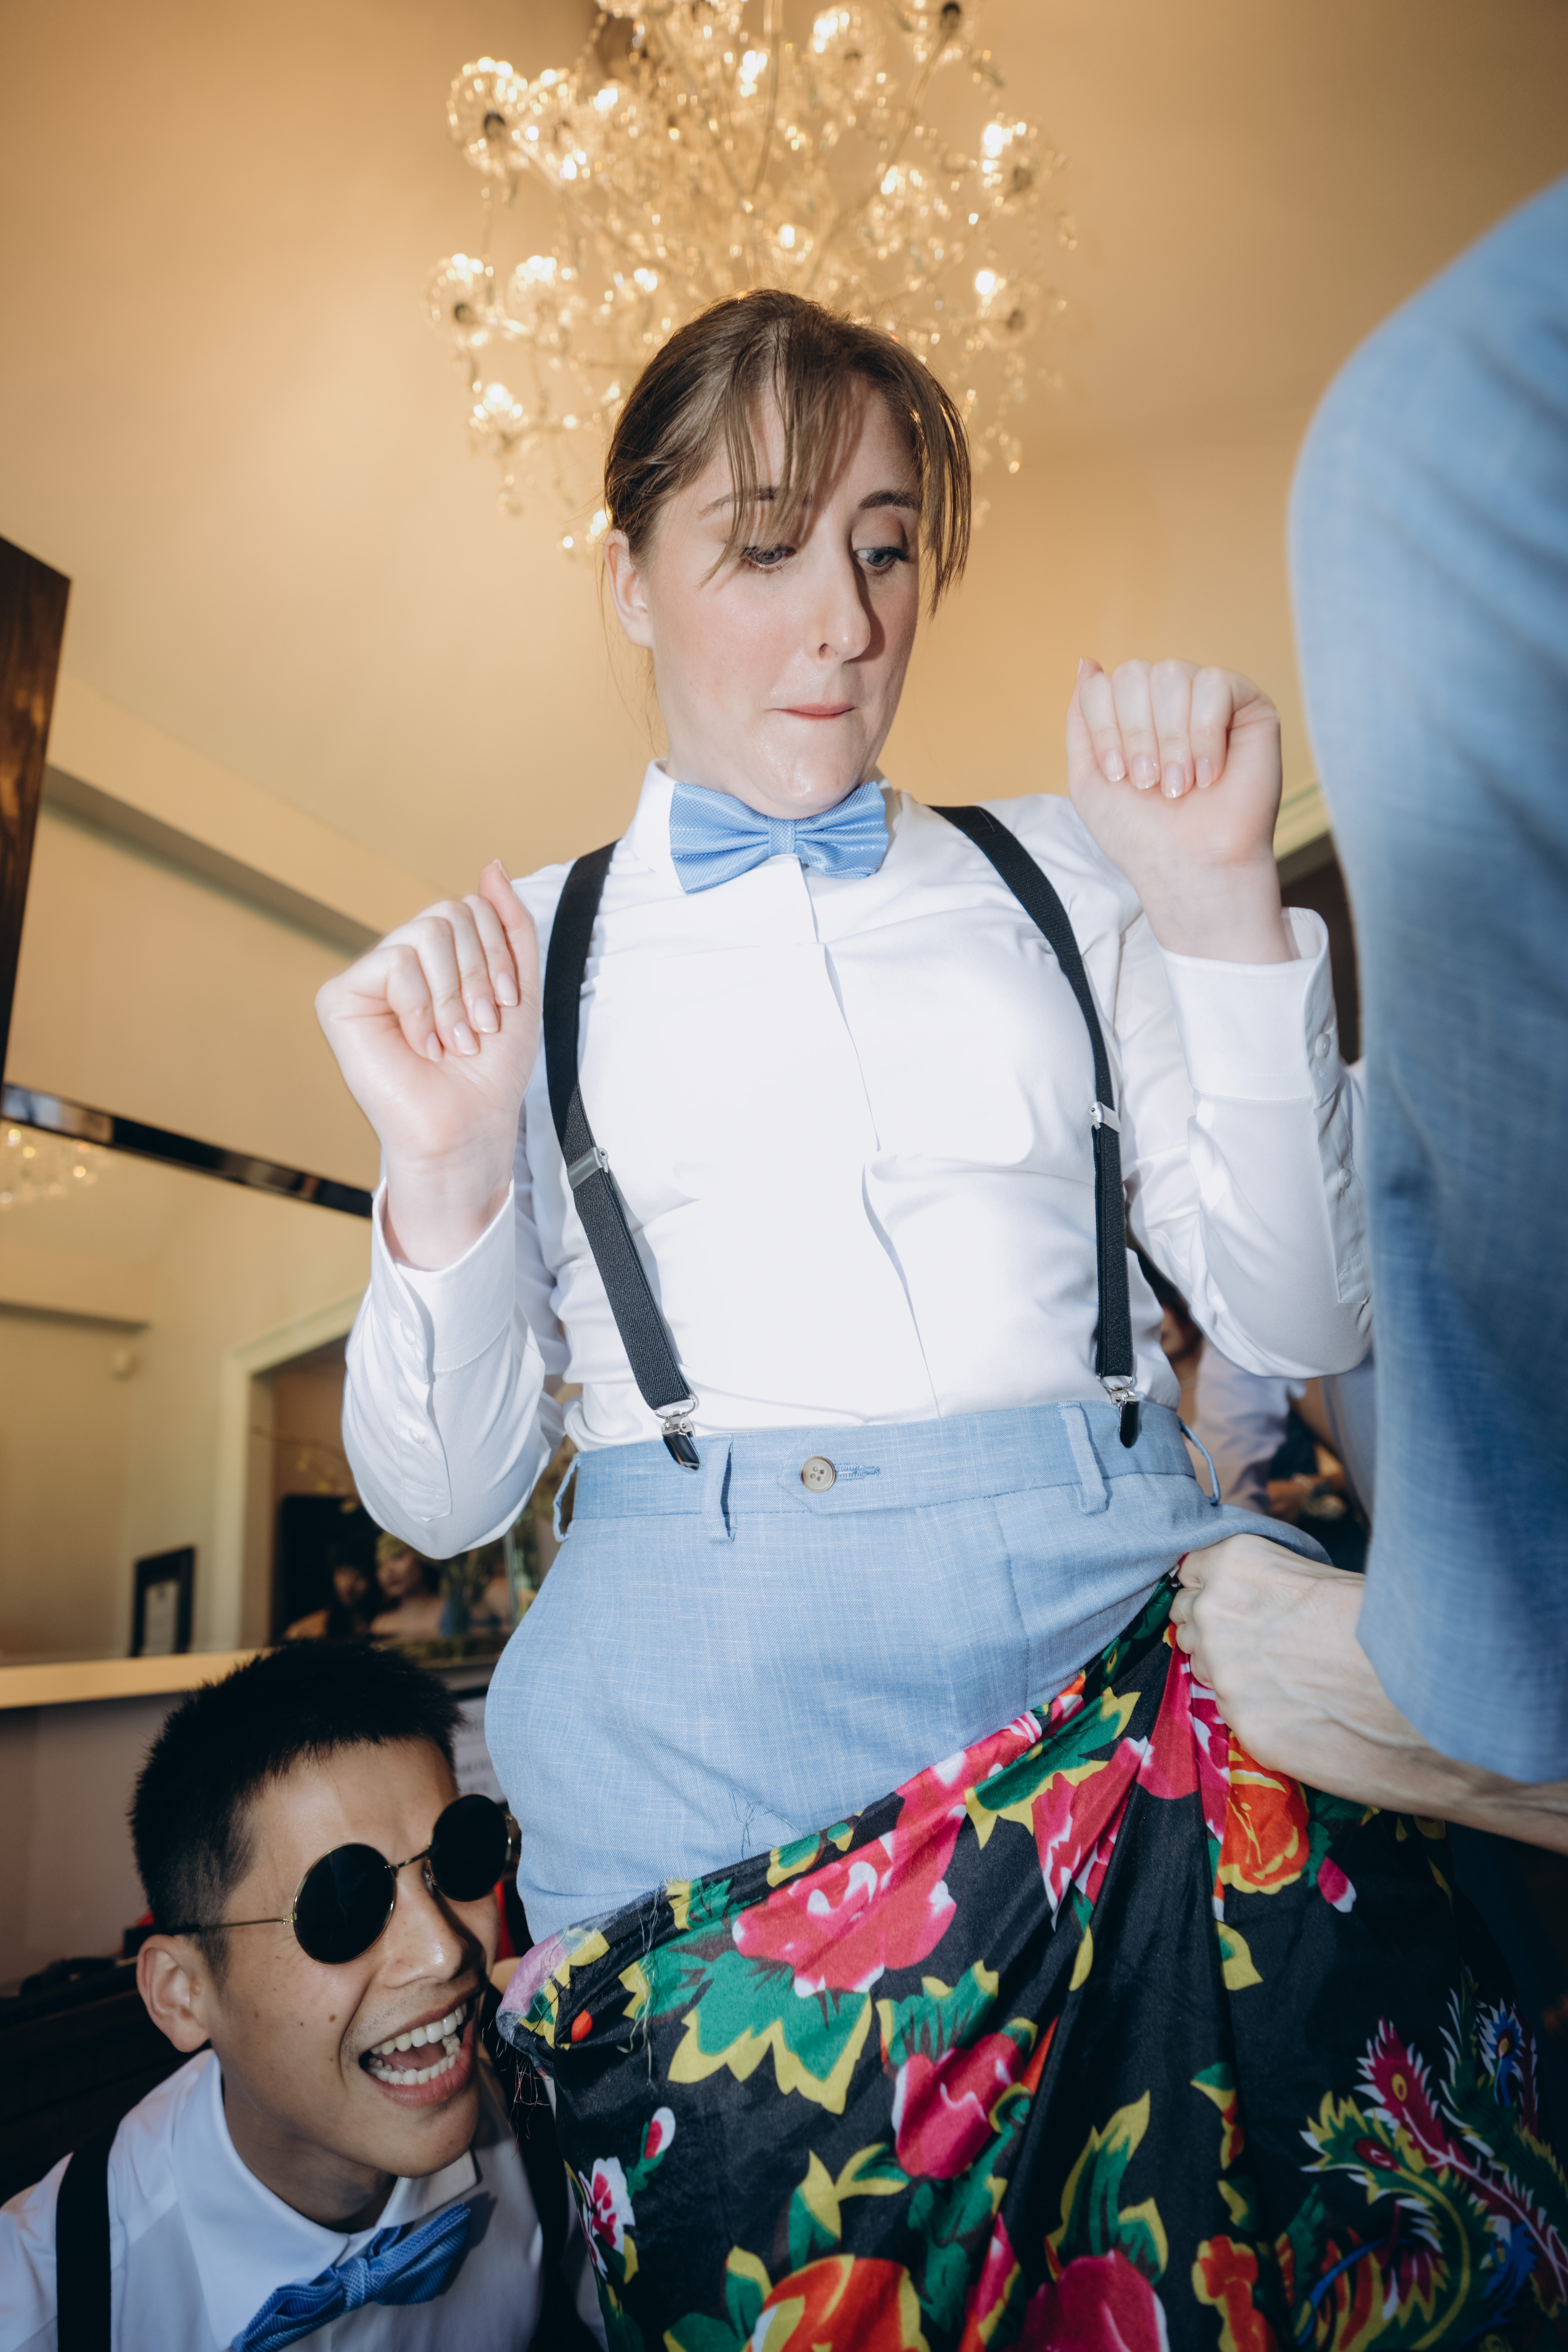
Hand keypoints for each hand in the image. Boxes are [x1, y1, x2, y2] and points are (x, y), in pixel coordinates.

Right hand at [316, 863, 539, 1267]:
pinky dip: (420, 1008)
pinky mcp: (340, 999)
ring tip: (454, 1042)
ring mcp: (368, 978)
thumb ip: (509, 925)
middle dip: (478, 975)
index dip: (497, 955)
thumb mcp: (517, 987)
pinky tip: (422, 1046)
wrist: (468, 1126)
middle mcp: (400, 959)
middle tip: (479, 1029)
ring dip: (454, 997)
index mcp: (439, 956)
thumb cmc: (490, 1070)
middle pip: (448, 913)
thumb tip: (491, 865)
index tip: (503, 1007)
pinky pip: (393, 963)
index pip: (470, 908)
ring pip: (424, 934)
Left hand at [1066, 658, 1292, 962]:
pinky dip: (1204, 733)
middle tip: (1150, 783)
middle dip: (1135, 734)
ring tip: (1179, 785)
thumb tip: (1086, 661)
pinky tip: (1209, 772)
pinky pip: (1215, 683)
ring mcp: (1209, 702)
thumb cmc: (1140, 833)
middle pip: (1136, 672)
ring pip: (1173, 674)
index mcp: (1133, 715)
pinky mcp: (1250, 706)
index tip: (1118, 776)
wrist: (1187, 864)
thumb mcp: (1088, 778)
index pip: (1103, 684)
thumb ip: (1082, 719)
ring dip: (1169, 739)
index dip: (1105, 728)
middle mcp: (1170, 702)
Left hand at [1169, 1538, 1567, 1846]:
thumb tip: (1262, 1594)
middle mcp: (1218, 1615)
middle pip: (1188, 1617)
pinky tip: (1299, 1709)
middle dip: (1214, 1627)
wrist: (1436, 1705)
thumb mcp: (1332, 1581)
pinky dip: (1254, 1709)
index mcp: (1239, 1564)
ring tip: (1288, 1676)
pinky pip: (1231, 1710)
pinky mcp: (1244, 1727)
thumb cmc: (1392, 1631)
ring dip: (1229, 1668)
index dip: (1214, 1584)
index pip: (1192, 1569)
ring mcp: (1226, 1675)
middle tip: (1263, 1640)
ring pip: (1204, 1666)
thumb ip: (1278, 1584)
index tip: (1234, 1596)